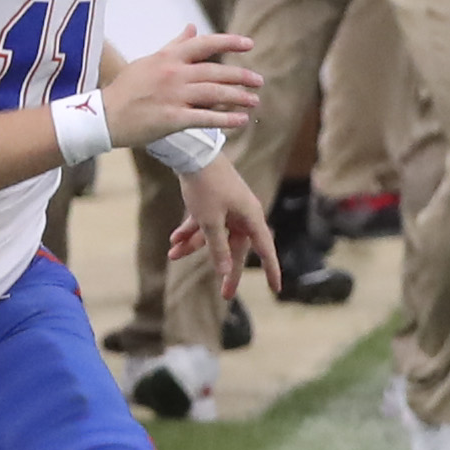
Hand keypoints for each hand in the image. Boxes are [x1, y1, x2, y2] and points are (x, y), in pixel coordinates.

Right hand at [97, 25, 259, 145]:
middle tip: (259, 80)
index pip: (204, 43)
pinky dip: (227, 120)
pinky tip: (241, 121)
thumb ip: (174, 45)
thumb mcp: (149, 61)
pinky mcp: (173, 118)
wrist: (104, 116)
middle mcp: (173, 73)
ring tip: (254, 101)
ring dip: (239, 97)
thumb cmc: (127, 88)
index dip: (229, 42)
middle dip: (241, 76)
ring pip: (215, 94)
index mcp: (168, 57)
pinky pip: (206, 118)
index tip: (250, 44)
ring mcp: (173, 96)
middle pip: (216, 72)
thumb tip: (192, 27)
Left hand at [170, 157, 276, 295]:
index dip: (271, 270)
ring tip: (173, 255)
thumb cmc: (207, 186)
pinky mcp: (212, 202)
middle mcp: (243, 215)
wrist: (193, 153)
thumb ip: (218, 248)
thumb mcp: (210, 221)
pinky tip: (173, 240)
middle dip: (224, 269)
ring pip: (214, 236)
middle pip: (236, 248)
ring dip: (194, 246)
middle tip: (225, 295)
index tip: (276, 289)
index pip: (265, 250)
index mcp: (251, 218)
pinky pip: (203, 223)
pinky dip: (190, 231)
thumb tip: (223, 271)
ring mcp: (227, 208)